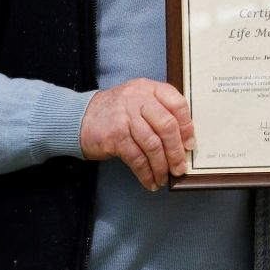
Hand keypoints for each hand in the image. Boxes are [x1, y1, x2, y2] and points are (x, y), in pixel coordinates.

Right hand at [80, 79, 194, 190]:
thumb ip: (159, 111)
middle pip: (167, 125)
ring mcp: (125, 116)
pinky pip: (136, 158)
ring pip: (152, 144)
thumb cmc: (117, 112)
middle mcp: (138, 99)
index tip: (189, 145)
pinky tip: (150, 181)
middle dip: (176, 151)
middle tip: (180, 167)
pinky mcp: (114, 135)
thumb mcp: (139, 100)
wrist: (80, 117)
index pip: (177, 103)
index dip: (186, 126)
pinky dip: (146, 173)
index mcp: (149, 88)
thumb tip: (184, 141)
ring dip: (161, 166)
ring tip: (164, 177)